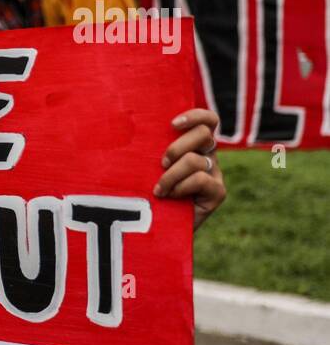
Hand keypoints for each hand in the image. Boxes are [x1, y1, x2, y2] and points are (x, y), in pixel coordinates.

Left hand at [154, 108, 225, 228]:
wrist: (155, 227)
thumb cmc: (144, 192)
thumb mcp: (146, 166)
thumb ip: (148, 148)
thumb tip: (126, 126)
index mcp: (194, 144)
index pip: (207, 120)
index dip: (195, 116)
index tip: (172, 124)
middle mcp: (207, 156)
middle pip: (203, 133)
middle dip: (176, 147)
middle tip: (160, 164)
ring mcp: (214, 174)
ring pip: (195, 160)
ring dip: (171, 175)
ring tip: (158, 189)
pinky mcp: (217, 192)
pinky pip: (200, 179)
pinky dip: (180, 187)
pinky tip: (170, 197)